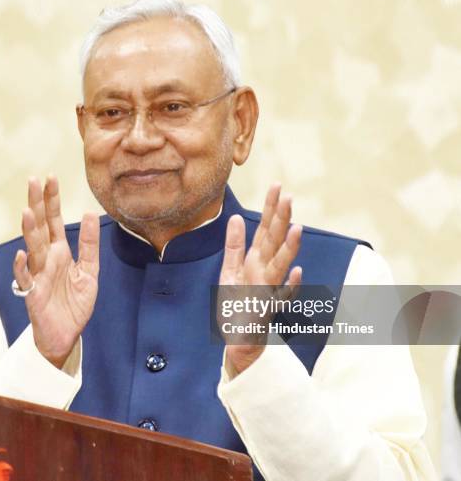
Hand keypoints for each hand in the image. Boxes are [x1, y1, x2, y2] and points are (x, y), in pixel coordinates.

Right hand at [13, 176, 99, 368]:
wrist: (66, 334)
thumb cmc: (73, 304)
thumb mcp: (89, 271)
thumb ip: (90, 245)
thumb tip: (91, 213)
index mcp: (60, 252)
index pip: (55, 220)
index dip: (52, 200)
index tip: (50, 177)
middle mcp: (47, 259)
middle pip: (41, 227)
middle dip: (37, 204)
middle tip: (33, 180)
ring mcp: (38, 275)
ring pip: (32, 249)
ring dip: (30, 231)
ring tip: (28, 211)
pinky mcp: (34, 294)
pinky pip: (26, 279)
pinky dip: (22, 268)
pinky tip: (22, 255)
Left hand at [219, 184, 302, 374]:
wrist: (239, 341)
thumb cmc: (236, 306)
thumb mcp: (230, 270)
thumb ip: (234, 245)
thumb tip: (237, 217)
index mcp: (255, 260)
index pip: (265, 229)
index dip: (270, 208)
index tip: (277, 185)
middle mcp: (264, 271)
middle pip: (273, 242)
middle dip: (280, 220)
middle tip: (288, 196)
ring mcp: (268, 290)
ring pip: (280, 266)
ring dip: (288, 248)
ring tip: (295, 228)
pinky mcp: (267, 310)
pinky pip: (281, 298)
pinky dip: (290, 286)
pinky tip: (297, 273)